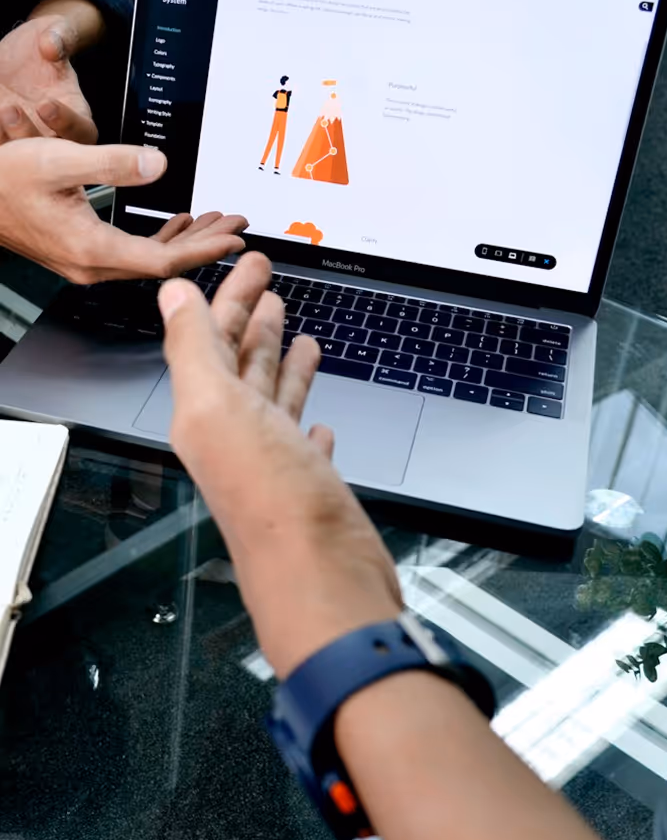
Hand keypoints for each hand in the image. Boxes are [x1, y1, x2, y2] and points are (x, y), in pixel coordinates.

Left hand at [0, 13, 97, 143]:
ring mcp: (26, 140)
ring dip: (2, 138)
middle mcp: (53, 135)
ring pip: (17, 155)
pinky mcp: (3, 140)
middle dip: (26, 134)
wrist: (15, 57)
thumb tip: (51, 45)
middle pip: (48, 153)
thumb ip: (59, 35)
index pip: (83, 132)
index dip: (66, 123)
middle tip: (9, 110)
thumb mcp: (54, 30)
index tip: (45, 105)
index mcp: (77, 115)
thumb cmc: (42, 46)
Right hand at [0, 138, 246, 282]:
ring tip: (216, 220)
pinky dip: (161, 238)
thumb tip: (158, 164)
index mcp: (92, 248)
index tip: (234, 240)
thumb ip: (113, 163)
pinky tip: (177, 223)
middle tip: (237, 225)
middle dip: (205, 243)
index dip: (203, 250)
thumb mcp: (59, 159)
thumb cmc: (4, 181)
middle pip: (163, 262)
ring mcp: (88, 263)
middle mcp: (93, 265)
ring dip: (186, 240)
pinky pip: (133, 253)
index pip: (163, 260)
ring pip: (151, 258)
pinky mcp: (83, 254)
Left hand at [158, 253, 401, 677]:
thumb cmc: (275, 504)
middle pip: (242, 363)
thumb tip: (171, 298)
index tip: (250, 260)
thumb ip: (193, 350)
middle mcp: (236, 435)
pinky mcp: (308, 486)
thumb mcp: (219, 410)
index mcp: (208, 413)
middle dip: (253, 317)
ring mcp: (274, 462)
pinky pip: (303, 441)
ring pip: (273, 398)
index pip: (214, 338)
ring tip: (296, 330)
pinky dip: (308, 419)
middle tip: (268, 279)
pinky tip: (318, 416)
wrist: (322, 578)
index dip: (229, 295)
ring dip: (281, 361)